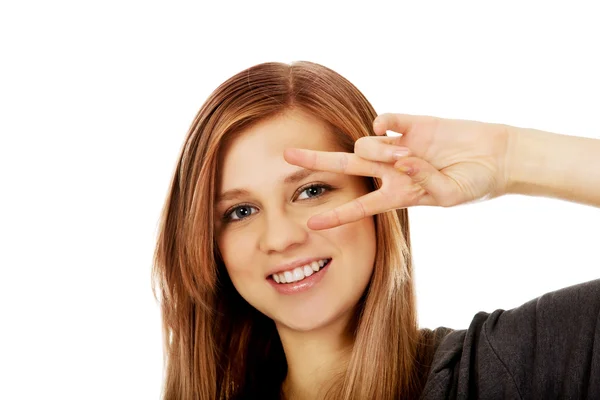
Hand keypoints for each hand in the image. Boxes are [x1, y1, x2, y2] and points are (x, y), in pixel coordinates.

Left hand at [283, 113, 511, 229]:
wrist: (497, 156)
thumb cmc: (475, 183)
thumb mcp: (450, 195)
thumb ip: (424, 182)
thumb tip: (403, 160)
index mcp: (397, 194)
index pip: (359, 206)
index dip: (336, 215)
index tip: (309, 222)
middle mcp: (391, 170)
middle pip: (344, 166)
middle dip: (316, 161)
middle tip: (286, 156)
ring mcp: (398, 146)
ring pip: (365, 145)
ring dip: (380, 152)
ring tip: (408, 155)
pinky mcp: (410, 124)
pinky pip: (384, 121)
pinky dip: (384, 125)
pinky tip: (392, 130)